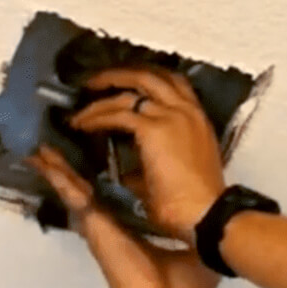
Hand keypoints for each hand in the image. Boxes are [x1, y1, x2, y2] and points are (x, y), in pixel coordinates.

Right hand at [28, 145, 220, 287]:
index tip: (109, 158)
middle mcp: (112, 226)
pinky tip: (40, 159)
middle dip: (77, 168)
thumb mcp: (194, 257)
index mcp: (134, 233)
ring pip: (74, 187)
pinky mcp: (92, 223)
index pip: (118, 199)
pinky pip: (69, 192)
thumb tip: (209, 235)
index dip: (110, 179)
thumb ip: (193, 240)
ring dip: (59, 167)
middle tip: (66, 146)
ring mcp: (98, 224)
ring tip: (43, 147)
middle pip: (90, 190)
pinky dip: (54, 175)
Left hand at [69, 66, 227, 245]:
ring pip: (131, 90)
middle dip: (118, 74)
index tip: (122, 85)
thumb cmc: (194, 202)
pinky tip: (83, 124)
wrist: (204, 213)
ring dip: (102, 94)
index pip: (171, 84)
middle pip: (150, 76)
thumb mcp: (175, 171)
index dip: (144, 80)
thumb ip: (151, 162)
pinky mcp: (154, 130)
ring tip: (81, 102)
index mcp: (196, 119)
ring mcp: (172, 117)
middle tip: (95, 81)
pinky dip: (97, 117)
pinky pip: (119, 114)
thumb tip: (125, 169)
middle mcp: (186, 111)